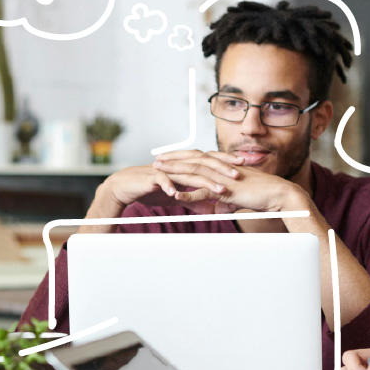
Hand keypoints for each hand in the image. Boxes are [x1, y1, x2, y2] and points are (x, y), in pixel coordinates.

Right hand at [84, 155, 241, 225]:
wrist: (126, 186)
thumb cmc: (150, 189)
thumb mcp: (176, 197)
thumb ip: (193, 201)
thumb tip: (210, 209)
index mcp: (185, 167)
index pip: (209, 161)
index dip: (226, 161)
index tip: (244, 164)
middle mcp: (178, 166)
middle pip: (203, 164)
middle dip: (222, 168)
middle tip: (238, 174)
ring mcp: (166, 171)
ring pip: (188, 174)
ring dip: (205, 182)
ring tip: (219, 190)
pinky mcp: (152, 178)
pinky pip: (163, 182)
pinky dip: (170, 187)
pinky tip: (178, 195)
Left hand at [152, 150, 301, 212]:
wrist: (278, 195)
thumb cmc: (261, 195)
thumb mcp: (238, 197)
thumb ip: (225, 201)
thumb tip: (217, 208)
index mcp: (223, 167)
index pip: (199, 158)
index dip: (182, 157)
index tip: (168, 157)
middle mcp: (221, 168)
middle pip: (192, 160)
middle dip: (173, 159)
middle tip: (157, 159)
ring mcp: (223, 178)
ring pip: (195, 172)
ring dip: (175, 171)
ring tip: (159, 171)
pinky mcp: (227, 190)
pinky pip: (205, 192)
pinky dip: (190, 194)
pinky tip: (176, 196)